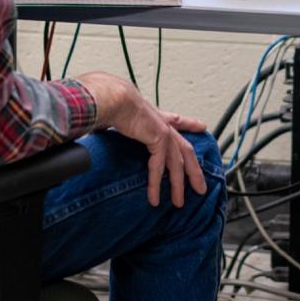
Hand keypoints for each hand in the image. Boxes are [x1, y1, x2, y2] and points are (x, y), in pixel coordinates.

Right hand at [77, 71, 208, 207]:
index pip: (176, 120)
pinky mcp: (159, 139)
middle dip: (194, 170)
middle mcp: (161, 123)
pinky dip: (155, 184)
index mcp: (153, 115)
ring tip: (178, 202)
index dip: (189, 124)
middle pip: (185, 149)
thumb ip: (112, 124)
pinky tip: (154, 197)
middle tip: (200, 186)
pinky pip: (159, 167)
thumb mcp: (113, 114)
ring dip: (178, 185)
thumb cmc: (108, 102)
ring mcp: (163, 131)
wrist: (111, 97)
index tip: (201, 127)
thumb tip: (98, 128)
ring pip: (177, 163)